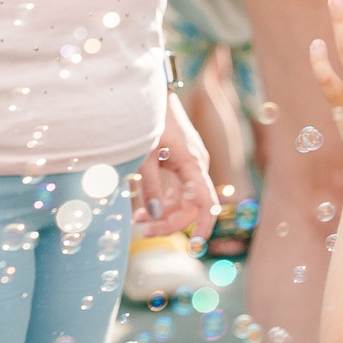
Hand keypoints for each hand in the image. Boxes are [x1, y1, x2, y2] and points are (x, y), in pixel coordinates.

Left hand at [135, 86, 218, 239]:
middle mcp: (196, 166)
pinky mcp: (181, 163)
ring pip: (183, 200)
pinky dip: (161, 201)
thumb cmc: (149, 122)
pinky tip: (142, 208)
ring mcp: (190, 165)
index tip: (195, 245)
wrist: (153, 96)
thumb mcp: (144, 156)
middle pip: (191, 206)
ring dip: (162, 213)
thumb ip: (149, 187)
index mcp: (193, 164)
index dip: (204, 226)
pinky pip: (177, 191)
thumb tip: (152, 215)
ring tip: (136, 220)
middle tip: (141, 230)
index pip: (206, 202)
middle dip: (168, 222)